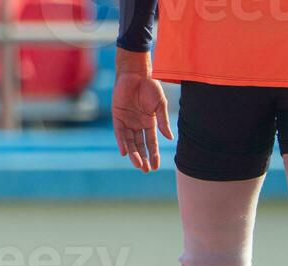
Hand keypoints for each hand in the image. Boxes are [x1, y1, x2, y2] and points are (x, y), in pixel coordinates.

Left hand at [112, 50, 171, 172]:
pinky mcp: (117, 116)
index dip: (154, 154)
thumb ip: (163, 122)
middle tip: (146, 170)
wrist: (136, 73)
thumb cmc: (150, 86)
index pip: (152, 142)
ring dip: (134, 154)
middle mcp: (138, 124)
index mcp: (150, 122)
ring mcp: (127, 121)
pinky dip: (122, 142)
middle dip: (144, 158)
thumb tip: (169, 139)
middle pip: (140, 145)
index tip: (156, 166)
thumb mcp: (160, 105)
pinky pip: (119, 132)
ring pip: (130, 141)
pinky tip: (125, 152)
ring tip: (138, 164)